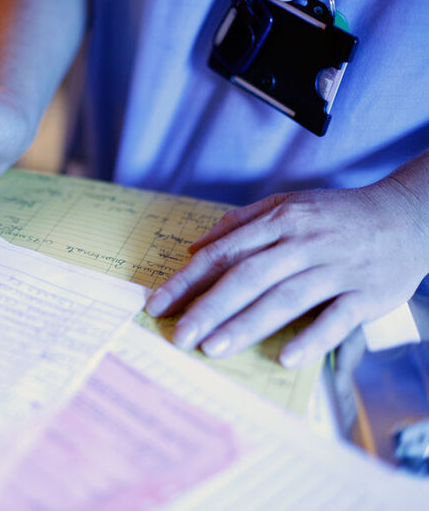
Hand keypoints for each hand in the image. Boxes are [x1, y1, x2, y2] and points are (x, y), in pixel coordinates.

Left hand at [145, 182, 428, 367]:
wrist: (410, 215)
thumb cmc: (336, 215)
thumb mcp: (287, 204)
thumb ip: (239, 223)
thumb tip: (194, 246)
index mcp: (279, 221)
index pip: (223, 253)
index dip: (187, 280)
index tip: (157, 304)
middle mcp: (303, 243)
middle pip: (247, 276)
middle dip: (208, 308)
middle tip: (178, 335)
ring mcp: (336, 268)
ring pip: (285, 297)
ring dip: (247, 324)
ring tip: (212, 348)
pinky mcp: (367, 293)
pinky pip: (336, 318)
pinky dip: (312, 337)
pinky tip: (284, 358)